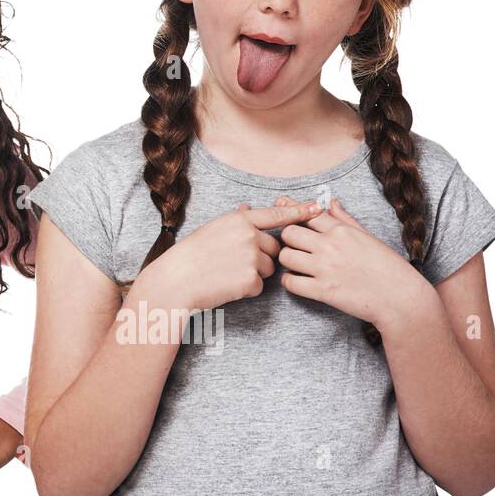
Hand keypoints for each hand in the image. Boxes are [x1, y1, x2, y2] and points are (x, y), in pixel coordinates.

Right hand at [141, 200, 323, 312]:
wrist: (177, 279)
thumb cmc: (191, 254)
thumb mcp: (212, 229)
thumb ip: (236, 221)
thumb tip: (249, 207)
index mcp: (239, 220)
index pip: (276, 215)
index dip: (299, 212)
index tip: (317, 208)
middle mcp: (249, 235)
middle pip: (273, 248)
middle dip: (261, 256)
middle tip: (233, 262)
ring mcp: (251, 257)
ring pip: (269, 268)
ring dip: (255, 273)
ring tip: (227, 273)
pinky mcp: (251, 279)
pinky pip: (259, 285)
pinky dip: (246, 288)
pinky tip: (226, 284)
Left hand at [273, 196, 434, 330]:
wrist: (402, 299)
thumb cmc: (388, 267)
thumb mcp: (368, 237)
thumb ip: (345, 219)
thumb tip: (331, 201)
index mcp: (341, 231)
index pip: (306, 214)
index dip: (295, 217)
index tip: (294, 223)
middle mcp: (330, 246)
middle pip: (288, 233)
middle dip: (289, 239)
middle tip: (295, 247)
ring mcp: (325, 269)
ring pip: (285, 256)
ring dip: (287, 261)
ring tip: (296, 265)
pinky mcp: (323, 291)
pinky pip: (290, 283)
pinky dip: (289, 282)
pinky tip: (298, 281)